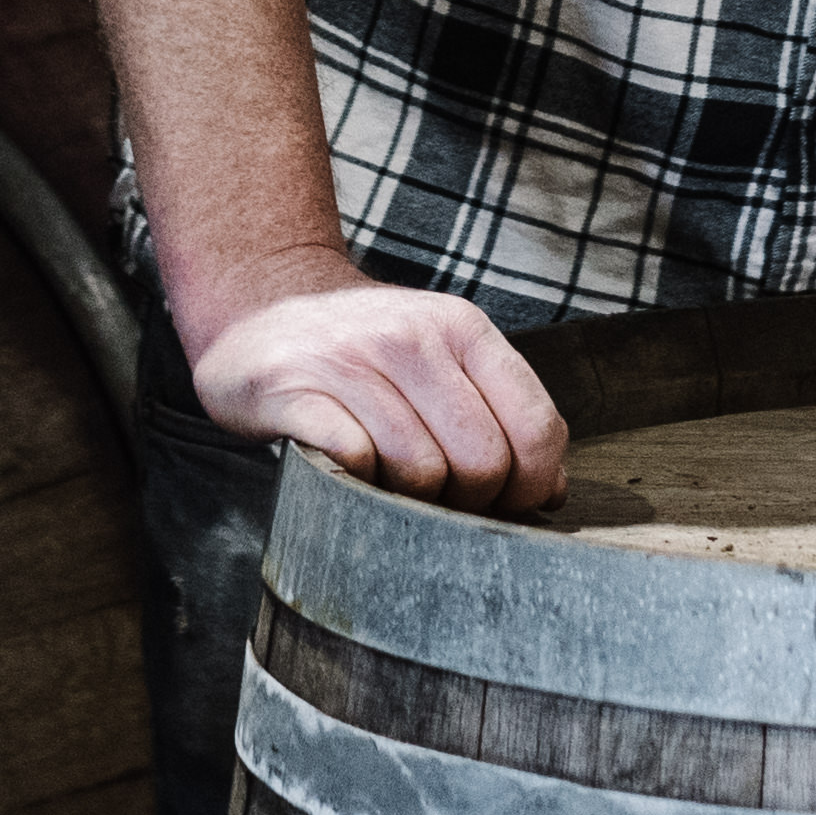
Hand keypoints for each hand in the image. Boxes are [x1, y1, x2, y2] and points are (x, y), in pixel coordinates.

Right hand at [181, 257, 570, 511]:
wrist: (263, 312)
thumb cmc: (366, 354)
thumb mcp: (443, 361)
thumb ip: (503, 415)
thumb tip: (552, 492)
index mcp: (461, 327)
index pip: (535, 427)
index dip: (531, 486)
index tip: (505, 502)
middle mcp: (411, 335)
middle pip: (482, 461)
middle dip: (468, 502)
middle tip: (439, 498)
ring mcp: (350, 359)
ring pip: (420, 473)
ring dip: (408, 499)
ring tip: (387, 480)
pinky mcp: (295, 390)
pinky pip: (354, 462)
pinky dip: (357, 483)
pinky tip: (347, 469)